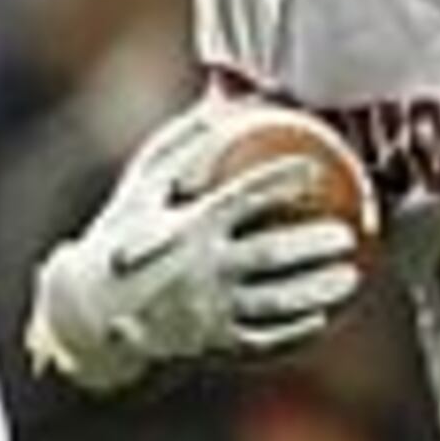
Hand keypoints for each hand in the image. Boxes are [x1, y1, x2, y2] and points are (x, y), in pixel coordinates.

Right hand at [26, 102, 365, 394]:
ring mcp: (207, 313)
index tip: (315, 168)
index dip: (283, 180)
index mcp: (184, 228)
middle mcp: (200, 271)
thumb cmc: (121, 237)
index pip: (245, 198)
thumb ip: (187, 140)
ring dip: (319, 291)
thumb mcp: (142, 186)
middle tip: (348, 232)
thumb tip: (226, 94)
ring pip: (276, 303)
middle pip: (270, 256)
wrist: (86, 316)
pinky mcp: (211, 347)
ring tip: (353, 277)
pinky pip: (264, 340)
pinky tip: (324, 317)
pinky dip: (296, 330)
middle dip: (314, 245)